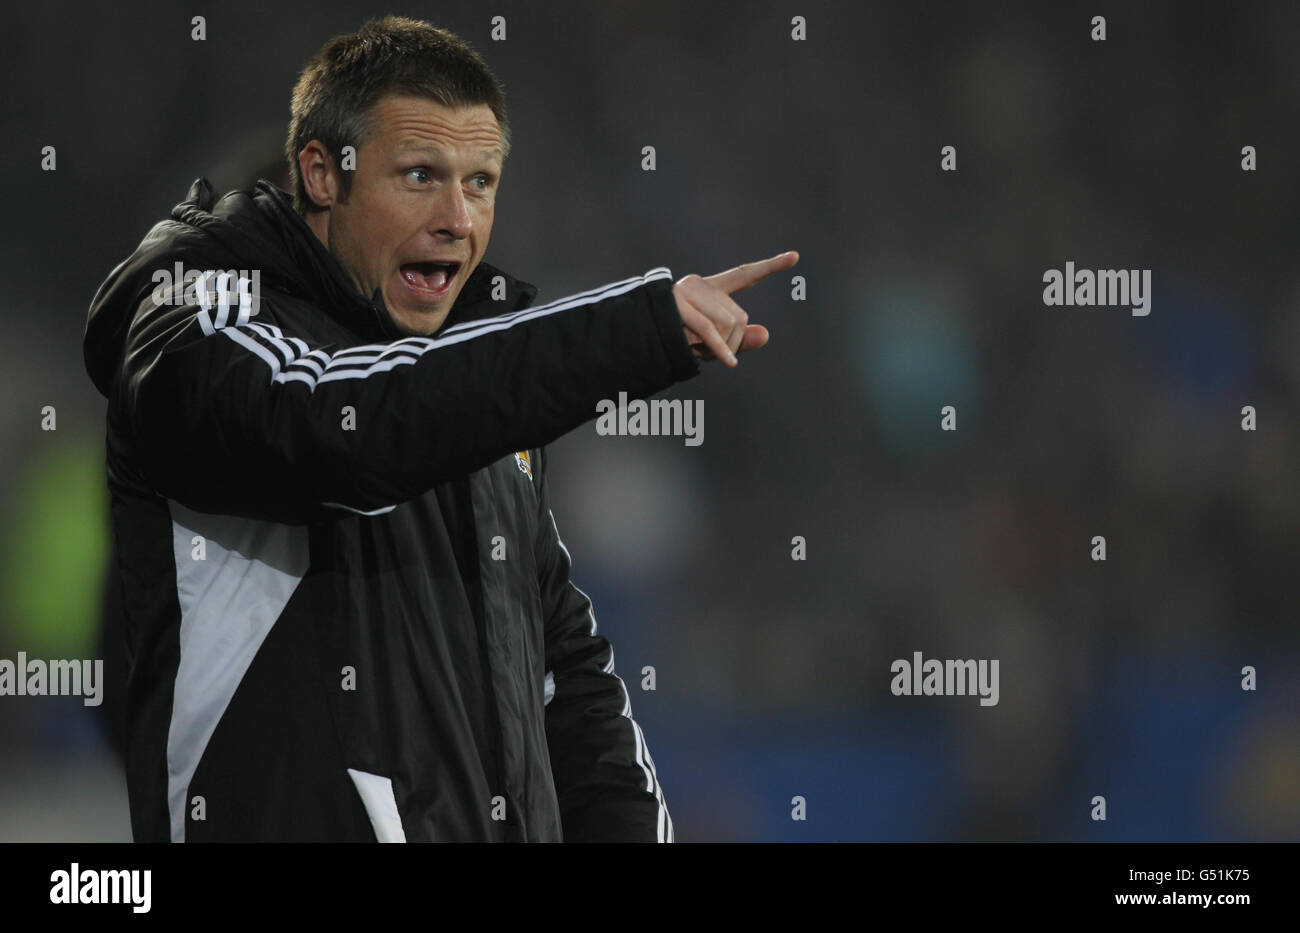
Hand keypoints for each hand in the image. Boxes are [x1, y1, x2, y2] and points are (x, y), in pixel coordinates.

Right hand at [674, 251, 798, 366]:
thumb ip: (739, 340)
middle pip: (739, 317)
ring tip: (693, 348)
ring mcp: (688, 292)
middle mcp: (701, 284)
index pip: (745, 275)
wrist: (636, 339)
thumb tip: (767, 334)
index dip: (770, 267)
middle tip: (706, 351)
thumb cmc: (674, 342)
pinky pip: (711, 332)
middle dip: (730, 342)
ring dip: (718, 347)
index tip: (796, 257)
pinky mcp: (678, 305)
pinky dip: (721, 350)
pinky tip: (728, 363)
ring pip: (728, 325)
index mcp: (710, 289)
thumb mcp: (711, 345)